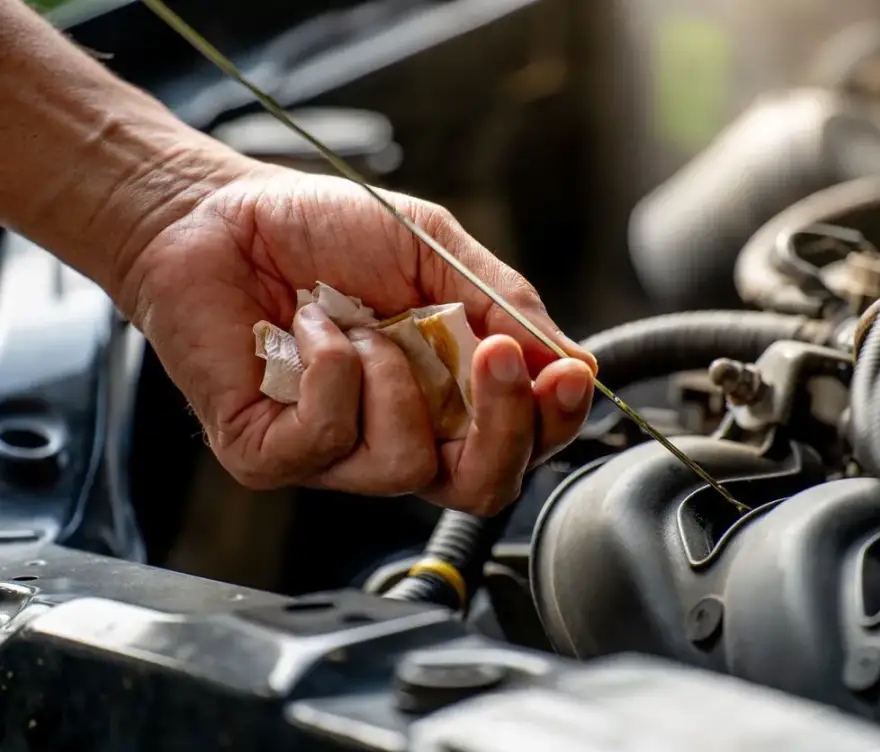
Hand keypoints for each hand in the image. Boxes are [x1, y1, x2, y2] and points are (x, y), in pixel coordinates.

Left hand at [119, 166, 596, 514]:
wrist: (219, 212)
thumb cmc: (326, 229)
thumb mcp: (435, 249)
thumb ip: (504, 303)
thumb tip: (573, 361)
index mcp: (449, 394)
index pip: (522, 444)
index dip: (554, 422)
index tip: (567, 373)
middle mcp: (401, 435)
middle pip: (483, 487)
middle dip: (503, 425)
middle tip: (496, 354)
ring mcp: (336, 455)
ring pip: (405, 467)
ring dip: (395, 378)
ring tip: (358, 322)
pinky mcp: (271, 455)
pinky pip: (328, 438)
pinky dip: (329, 369)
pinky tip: (308, 328)